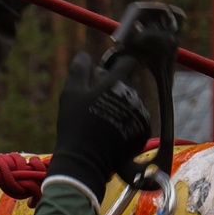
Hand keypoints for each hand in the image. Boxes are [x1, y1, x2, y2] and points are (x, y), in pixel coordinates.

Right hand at [43, 47, 152, 199]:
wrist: (85, 159)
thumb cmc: (75, 124)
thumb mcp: (70, 94)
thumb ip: (79, 70)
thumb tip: (84, 55)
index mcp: (116, 82)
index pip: (127, 62)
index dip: (117, 65)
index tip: (106, 72)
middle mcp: (133, 95)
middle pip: (129, 83)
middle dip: (116, 88)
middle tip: (97, 101)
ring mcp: (140, 113)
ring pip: (133, 102)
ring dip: (121, 106)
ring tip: (102, 121)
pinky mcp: (144, 130)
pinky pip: (137, 120)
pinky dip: (127, 123)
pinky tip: (111, 132)